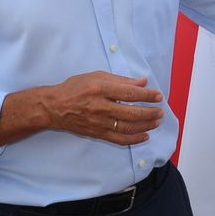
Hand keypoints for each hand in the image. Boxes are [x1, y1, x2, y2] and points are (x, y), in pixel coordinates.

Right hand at [43, 72, 164, 145]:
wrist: (54, 107)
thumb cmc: (75, 88)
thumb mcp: (96, 76)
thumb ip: (120, 80)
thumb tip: (142, 82)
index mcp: (100, 89)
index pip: (130, 93)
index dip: (147, 95)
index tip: (158, 96)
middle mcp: (101, 106)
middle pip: (132, 112)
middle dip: (150, 112)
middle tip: (160, 111)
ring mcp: (99, 122)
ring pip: (128, 127)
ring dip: (146, 125)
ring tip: (156, 122)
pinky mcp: (98, 133)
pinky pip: (119, 139)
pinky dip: (134, 139)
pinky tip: (144, 136)